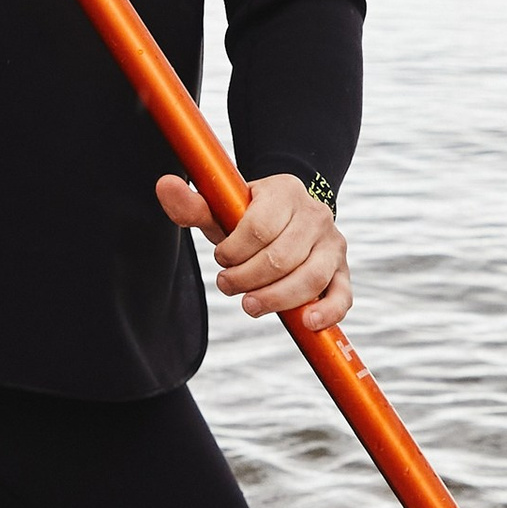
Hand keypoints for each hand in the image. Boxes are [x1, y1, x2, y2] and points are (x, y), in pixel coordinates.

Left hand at [156, 170, 351, 331]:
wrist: (288, 217)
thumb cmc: (248, 219)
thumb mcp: (222, 211)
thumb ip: (194, 205)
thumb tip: (164, 185)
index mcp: (285, 192)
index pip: (259, 227)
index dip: (233, 251)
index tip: (221, 258)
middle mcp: (315, 215)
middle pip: (281, 257)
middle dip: (246, 279)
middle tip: (227, 284)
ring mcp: (333, 243)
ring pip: (309, 278)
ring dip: (274, 299)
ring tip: (249, 305)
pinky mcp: (342, 271)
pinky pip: (342, 295)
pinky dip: (326, 311)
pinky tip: (306, 322)